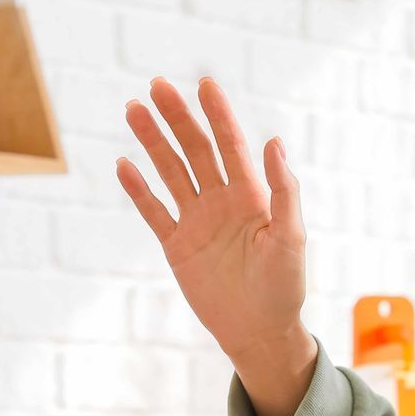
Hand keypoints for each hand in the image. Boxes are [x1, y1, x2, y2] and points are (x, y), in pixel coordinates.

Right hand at [117, 77, 312, 375]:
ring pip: (170, 172)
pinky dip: (138, 189)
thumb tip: (274, 142)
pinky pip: (153, 210)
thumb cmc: (284, 286)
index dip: (219, 115)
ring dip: (152, 142)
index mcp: (252, 197)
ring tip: (133, 109)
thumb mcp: (291, 238)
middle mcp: (223, 202)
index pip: (231, 146)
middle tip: (157, 85)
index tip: (205, 84)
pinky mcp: (176, 245)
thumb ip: (283, 191)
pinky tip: (123, 164)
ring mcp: (197, 221)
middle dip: (178, 118)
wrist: (259, 331)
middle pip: (195, 151)